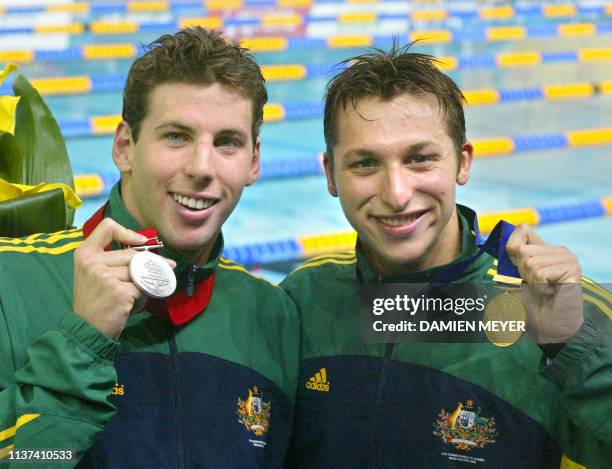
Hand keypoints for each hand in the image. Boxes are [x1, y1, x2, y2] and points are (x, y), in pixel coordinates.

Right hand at [73, 219, 173, 339]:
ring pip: (140, 272)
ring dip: (143, 286)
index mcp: (84, 253)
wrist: (87, 330)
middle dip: (152, 264)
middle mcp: (92, 262)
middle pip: (132, 254)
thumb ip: (113, 259)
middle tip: (167, 268)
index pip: (107, 227)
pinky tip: (130, 306)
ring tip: (132, 297)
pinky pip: (143, 288)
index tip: (141, 242)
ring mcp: (105, 276)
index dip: (128, 232)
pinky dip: (143, 298)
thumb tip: (149, 250)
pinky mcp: (119, 291)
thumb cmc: (95, 301)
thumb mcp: (94, 273)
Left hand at [505, 224, 583, 343]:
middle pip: (522, 250)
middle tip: (532, 285)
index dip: (511, 245)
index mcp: (544, 249)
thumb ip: (511, 262)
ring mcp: (567, 259)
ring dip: (530, 281)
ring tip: (542, 290)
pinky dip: (539, 287)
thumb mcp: (514, 280)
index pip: (522, 229)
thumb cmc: (531, 305)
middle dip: (520, 271)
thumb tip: (508, 242)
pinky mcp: (572, 270)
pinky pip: (541, 273)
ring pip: (530, 262)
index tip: (513, 264)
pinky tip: (550, 293)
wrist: (548, 328)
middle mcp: (558, 250)